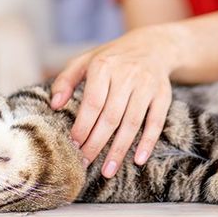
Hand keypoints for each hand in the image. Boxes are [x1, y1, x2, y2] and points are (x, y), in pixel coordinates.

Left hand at [49, 24, 189, 177]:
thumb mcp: (85, 61)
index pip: (92, 102)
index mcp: (104, 66)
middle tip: (85, 163)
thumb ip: (65, 80)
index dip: (83, 126)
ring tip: (107, 171)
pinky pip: (156, 122)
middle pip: (110, 117)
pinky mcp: (163, 95)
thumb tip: (54, 105)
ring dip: (119, 149)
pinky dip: (148, 142)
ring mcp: (146, 85)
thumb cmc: (112, 58)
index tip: (73, 145)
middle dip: (96, 143)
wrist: (152, 45)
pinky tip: (138, 159)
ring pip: (132, 123)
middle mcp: (127, 75)